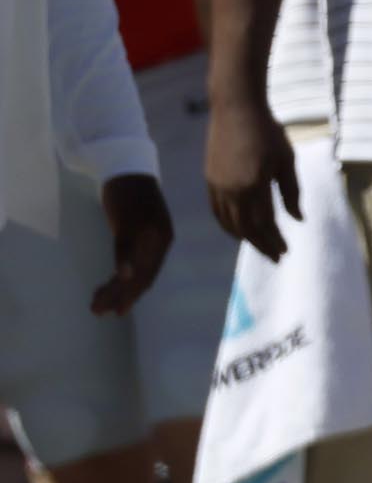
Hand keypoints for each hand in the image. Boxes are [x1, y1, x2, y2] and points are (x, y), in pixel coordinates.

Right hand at [93, 173, 173, 315]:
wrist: (130, 169)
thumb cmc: (134, 198)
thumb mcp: (143, 226)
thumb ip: (142, 247)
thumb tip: (130, 271)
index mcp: (164, 241)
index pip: (150, 275)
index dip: (135, 294)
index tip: (120, 309)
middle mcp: (159, 239)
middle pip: (143, 276)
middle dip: (124, 297)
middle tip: (104, 313)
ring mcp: (146, 232)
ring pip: (133, 267)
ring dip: (116, 289)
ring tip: (98, 304)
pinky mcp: (130, 223)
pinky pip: (126, 248)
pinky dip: (123, 264)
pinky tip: (118, 279)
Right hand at [204, 94, 299, 261]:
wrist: (236, 108)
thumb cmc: (268, 132)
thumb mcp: (287, 160)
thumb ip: (291, 192)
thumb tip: (298, 219)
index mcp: (254, 186)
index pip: (265, 223)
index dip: (274, 240)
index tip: (285, 252)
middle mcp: (231, 190)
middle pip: (245, 228)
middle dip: (261, 245)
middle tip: (275, 257)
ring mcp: (217, 186)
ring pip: (228, 223)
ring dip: (244, 238)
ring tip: (260, 246)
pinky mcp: (210, 180)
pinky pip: (217, 211)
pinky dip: (228, 225)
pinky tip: (239, 229)